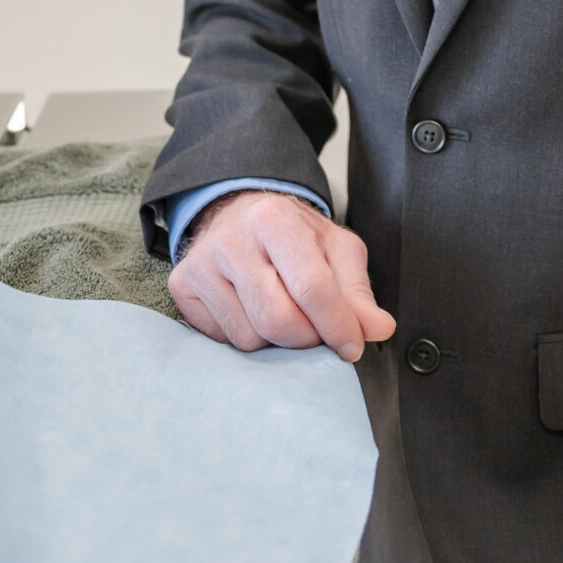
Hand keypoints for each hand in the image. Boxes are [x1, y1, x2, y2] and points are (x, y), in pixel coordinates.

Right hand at [168, 189, 395, 361]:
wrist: (242, 215)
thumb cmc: (296, 237)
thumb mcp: (336, 250)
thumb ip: (358, 292)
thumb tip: (380, 330)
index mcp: (276, 219)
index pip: (311, 286)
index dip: (337, 325)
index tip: (353, 347)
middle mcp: (232, 239)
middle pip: (278, 320)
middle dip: (307, 337)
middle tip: (316, 326)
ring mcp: (201, 264)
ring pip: (249, 338)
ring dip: (276, 340)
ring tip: (282, 308)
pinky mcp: (182, 287)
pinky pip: (223, 341)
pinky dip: (247, 336)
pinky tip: (252, 309)